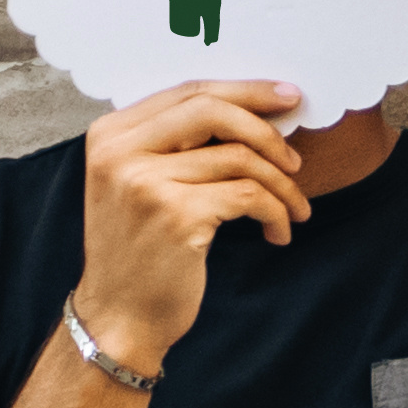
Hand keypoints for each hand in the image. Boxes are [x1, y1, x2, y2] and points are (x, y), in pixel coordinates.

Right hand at [70, 80, 310, 365]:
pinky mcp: (175, 214)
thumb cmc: (141, 251)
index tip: (289, 98)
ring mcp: (145, 181)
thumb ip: (177, 146)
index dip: (247, 91)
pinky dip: (277, 213)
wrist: (119, 316)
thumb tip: (253, 111)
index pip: (188, 92)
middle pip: (212, 109)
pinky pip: (250, 196)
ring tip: (294, 210)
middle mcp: (120, 151)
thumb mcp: (142, 185)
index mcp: (110, 135)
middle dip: (267, 129)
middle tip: (297, 159)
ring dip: (282, 185)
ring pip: (240, 156)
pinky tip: (278, 234)